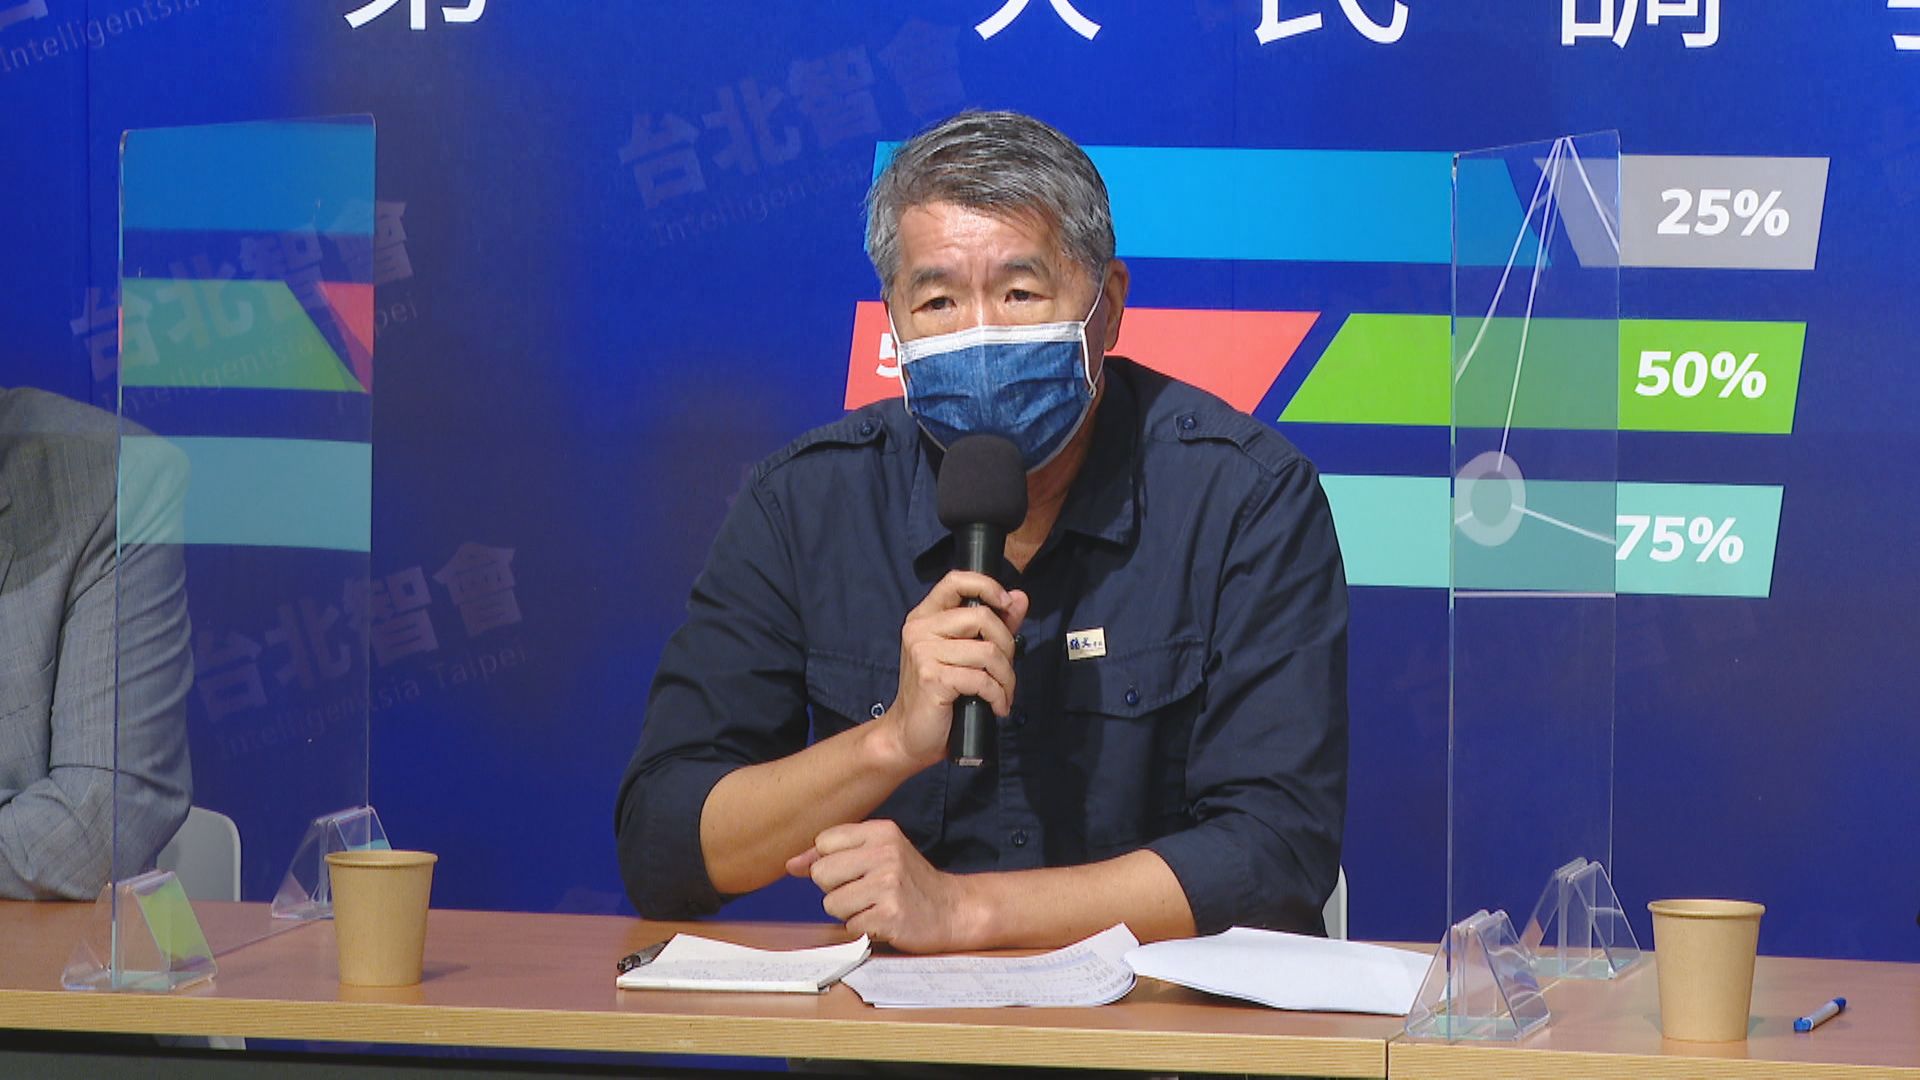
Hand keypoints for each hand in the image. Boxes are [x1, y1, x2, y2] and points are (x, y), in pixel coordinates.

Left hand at [786, 819, 984, 952]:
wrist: (952, 909)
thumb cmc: (907, 881)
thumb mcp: (877, 854)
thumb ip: (833, 854)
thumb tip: (790, 864)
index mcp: (880, 831)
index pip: (823, 842)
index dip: (832, 863)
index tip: (855, 871)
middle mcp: (885, 853)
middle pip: (821, 873)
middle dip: (836, 889)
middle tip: (866, 891)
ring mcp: (889, 884)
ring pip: (832, 903)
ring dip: (850, 912)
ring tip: (876, 906)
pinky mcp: (890, 915)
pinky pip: (850, 926)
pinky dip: (864, 929)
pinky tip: (885, 921)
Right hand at [880, 571, 1028, 769]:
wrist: (910, 735)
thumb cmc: (939, 695)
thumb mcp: (966, 655)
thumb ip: (993, 625)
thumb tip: (1019, 598)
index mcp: (925, 617)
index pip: (955, 580)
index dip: (987, 586)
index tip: (1007, 605)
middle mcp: (920, 630)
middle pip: (982, 617)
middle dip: (1007, 646)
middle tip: (1006, 671)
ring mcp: (923, 653)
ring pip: (987, 651)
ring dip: (1006, 677)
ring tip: (1003, 693)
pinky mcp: (932, 678)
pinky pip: (982, 679)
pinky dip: (998, 695)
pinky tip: (997, 706)